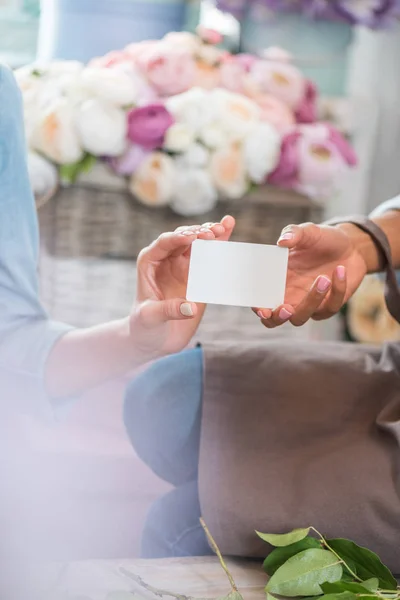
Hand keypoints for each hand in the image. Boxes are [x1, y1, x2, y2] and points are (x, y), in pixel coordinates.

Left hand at [130, 216, 234, 359]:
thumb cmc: (144, 326)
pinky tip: (229, 228)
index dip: (178, 238)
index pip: (164, 243)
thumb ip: (168, 310)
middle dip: (198, 233)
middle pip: (184, 238)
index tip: (192, 238)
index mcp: (150, 261)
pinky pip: (210, 256)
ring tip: (225, 225)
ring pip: (198, 243)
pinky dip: (219, 244)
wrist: (154, 339)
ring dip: (211, 234)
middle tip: (212, 233)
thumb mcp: (150, 318)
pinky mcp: (198, 275)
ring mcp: (183, 265)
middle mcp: (167, 259)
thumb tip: (191, 307)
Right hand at [254, 222, 367, 327]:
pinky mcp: (328, 306)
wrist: (351, 246)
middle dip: (277, 318)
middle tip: (286, 308)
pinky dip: (336, 290)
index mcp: (277, 280)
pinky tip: (340, 270)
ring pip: (301, 317)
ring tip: (324, 278)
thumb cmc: (323, 239)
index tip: (263, 309)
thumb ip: (294, 233)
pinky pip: (329, 307)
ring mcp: (308, 304)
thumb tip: (282, 241)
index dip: (259, 308)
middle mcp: (288, 295)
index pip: (261, 300)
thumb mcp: (309, 232)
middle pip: (274, 320)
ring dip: (312, 300)